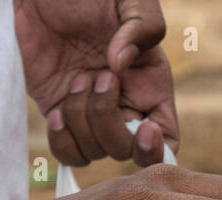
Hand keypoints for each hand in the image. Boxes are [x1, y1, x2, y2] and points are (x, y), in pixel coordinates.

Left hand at [15, 0, 177, 165]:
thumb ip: (143, 25)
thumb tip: (122, 64)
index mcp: (150, 85)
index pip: (166, 140)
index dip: (156, 149)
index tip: (144, 127)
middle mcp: (123, 105)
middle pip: (126, 152)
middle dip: (108, 122)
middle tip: (98, 76)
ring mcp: (90, 113)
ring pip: (94, 152)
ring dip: (81, 120)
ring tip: (76, 77)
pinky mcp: (59, 113)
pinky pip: (66, 152)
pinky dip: (61, 141)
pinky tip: (56, 111)